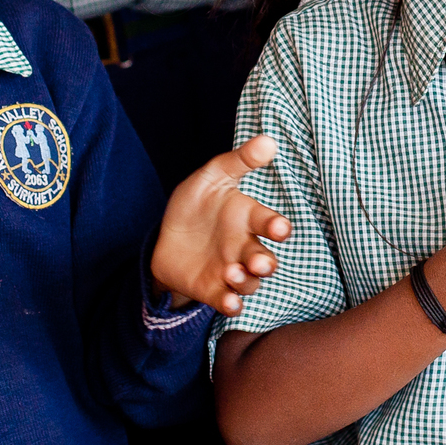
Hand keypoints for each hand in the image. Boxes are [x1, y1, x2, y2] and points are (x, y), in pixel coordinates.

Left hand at [151, 134, 293, 313]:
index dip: (277, 227)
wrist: (166, 238)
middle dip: (266, 262)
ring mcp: (231, 270)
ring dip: (246, 281)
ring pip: (251, 283)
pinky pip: (230, 302)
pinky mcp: (214, 290)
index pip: (269, 223)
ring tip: (232, 273)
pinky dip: (232, 304)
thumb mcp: (212, 176)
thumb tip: (268, 140)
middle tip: (258, 261)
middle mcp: (244, 247)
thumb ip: (239, 161)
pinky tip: (229, 301)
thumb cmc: (196, 204)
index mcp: (247, 218)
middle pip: (265, 259)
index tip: (280, 229)